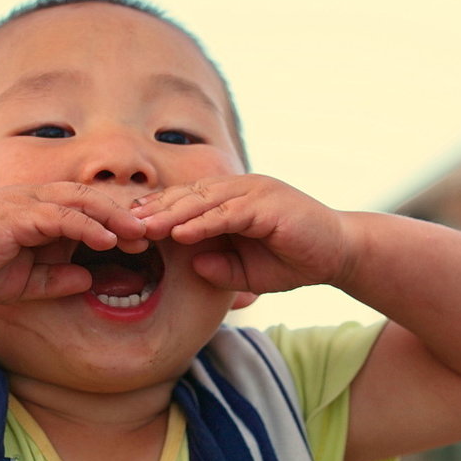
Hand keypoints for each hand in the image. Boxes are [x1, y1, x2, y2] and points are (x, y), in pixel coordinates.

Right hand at [0, 182, 147, 303]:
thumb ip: (56, 279)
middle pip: (93, 200)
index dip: (117, 224)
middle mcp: (39, 201)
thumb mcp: (24, 282)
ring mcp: (29, 203)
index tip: (144, 244)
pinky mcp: (19, 213)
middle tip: (154, 235)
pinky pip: (61, 216)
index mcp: (43, 213)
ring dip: (114, 218)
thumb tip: (88, 279)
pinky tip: (106, 240)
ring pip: (82, 203)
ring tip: (139, 235)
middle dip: (125, 217)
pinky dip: (86, 227)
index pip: (89, 211)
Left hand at [131, 174, 348, 293]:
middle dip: (152, 210)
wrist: (339, 253)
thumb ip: (219, 267)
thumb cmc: (293, 259)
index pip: (184, 201)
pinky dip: (203, 223)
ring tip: (142, 229)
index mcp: (229, 198)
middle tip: (121, 225)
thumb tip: (191, 266)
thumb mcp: (247, 271)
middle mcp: (238, 188)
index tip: (125, 227)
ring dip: (170, 214)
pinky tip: (180, 233)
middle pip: (186, 195)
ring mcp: (253, 192)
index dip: (155, 212)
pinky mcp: (268, 203)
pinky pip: (229, 213)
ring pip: (202, 200)